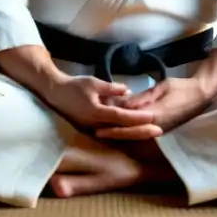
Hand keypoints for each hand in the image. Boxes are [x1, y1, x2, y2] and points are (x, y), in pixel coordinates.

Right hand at [43, 75, 160, 133]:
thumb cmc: (75, 86)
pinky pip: (112, 133)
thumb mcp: (93, 82)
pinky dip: (125, 133)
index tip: (153, 117)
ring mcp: (94, 129)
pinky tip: (137, 132)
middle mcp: (96, 124)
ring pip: (119, 133)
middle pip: (123, 129)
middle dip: (142, 131)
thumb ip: (111, 88)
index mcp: (96, 111)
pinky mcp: (93, 129)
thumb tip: (128, 91)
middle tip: (160, 131)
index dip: (138, 117)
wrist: (56, 95)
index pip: (122, 116)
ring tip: (152, 133)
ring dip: (135, 134)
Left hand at [95, 78, 211, 139]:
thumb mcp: (162, 87)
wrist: (201, 95)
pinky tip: (120, 130)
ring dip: (121, 134)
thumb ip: (144, 98)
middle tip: (96, 134)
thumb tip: (125, 106)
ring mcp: (161, 129)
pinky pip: (143, 132)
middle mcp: (157, 126)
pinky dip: (131, 132)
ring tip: (103, 132)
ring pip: (137, 135)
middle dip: (114, 134)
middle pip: (131, 134)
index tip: (99, 130)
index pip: (131, 125)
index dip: (114, 128)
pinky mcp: (163, 128)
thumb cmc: (181, 88)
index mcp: (156, 115)